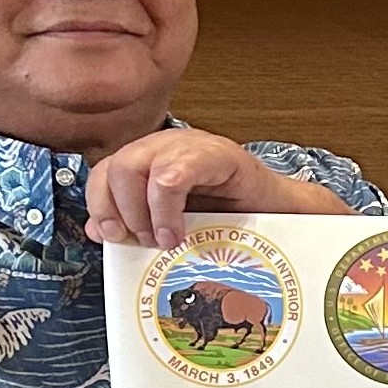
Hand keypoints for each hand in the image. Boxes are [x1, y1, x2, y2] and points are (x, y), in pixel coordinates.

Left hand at [86, 130, 347, 247]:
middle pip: (114, 168)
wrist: (289, 218)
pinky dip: (166, 209)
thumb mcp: (177, 227)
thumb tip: (98, 231)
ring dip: (142, 212)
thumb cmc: (238, 224)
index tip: (114, 238)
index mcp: (152, 159)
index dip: (100, 206)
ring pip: (134, 167)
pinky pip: (172, 174)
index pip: (104, 173)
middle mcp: (166, 145)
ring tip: (165, 240)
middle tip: (146, 242)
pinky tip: (179, 234)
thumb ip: (139, 225)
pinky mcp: (218, 154)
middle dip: (121, 211)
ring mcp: (191, 145)